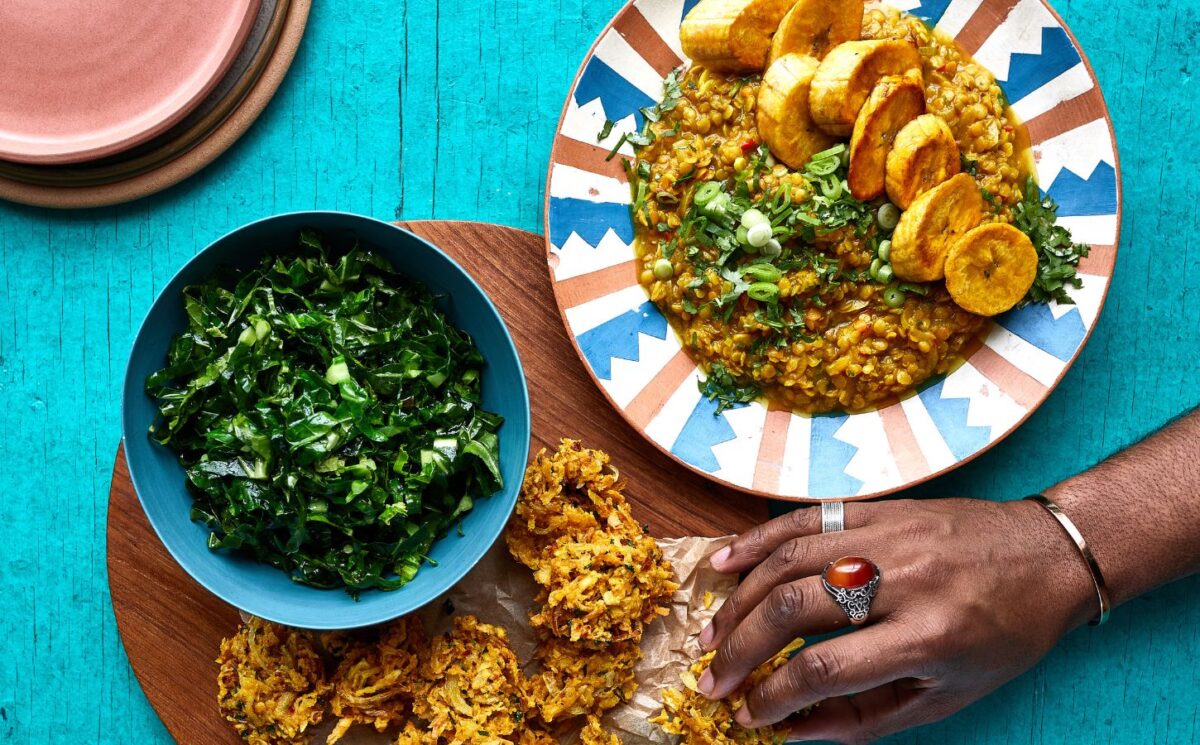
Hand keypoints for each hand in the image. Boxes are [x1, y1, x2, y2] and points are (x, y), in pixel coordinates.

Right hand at [696, 498, 1098, 743]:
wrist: (1049, 555)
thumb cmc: (1004, 634)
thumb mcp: (949, 695)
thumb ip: (866, 718)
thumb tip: (794, 732)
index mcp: (929, 636)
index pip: (826, 668)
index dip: (775, 696)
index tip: (748, 714)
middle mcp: (904, 580)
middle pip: (794, 609)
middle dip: (741, 649)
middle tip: (712, 678)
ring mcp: (888, 535)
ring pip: (789, 561)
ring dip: (739, 600)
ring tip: (712, 635)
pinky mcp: (879, 507)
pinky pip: (804, 519)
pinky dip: (758, 541)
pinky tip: (724, 563)